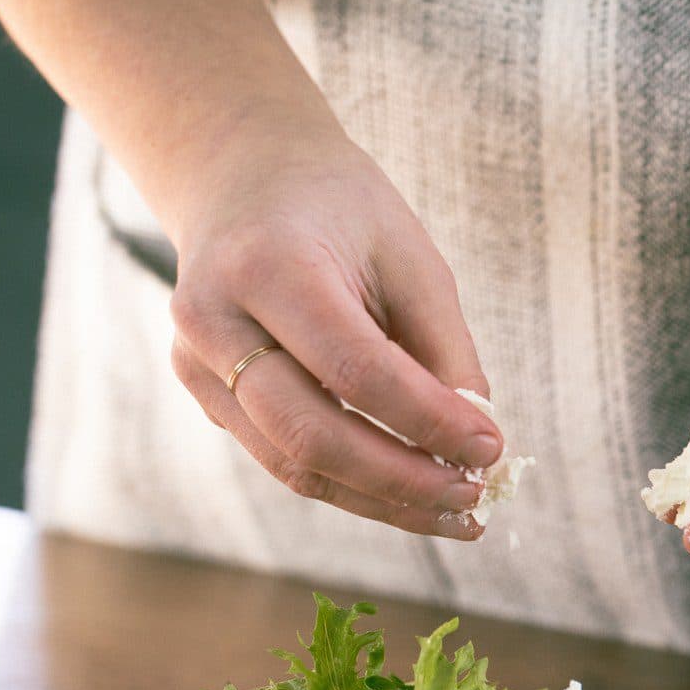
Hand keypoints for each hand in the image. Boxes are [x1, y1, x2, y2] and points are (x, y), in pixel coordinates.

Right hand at [166, 120, 500, 537]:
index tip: (492, 448)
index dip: (427, 420)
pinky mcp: (205, 395)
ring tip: (456, 513)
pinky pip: (283, 460)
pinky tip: (412, 496)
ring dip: (382, 501)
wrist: (240, 177)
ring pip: (293, 466)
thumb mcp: (408, 256)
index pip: (354, 368)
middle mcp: (214, 321)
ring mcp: (197, 364)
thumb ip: (442, 348)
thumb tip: (477, 443)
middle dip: (402, 481)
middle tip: (475, 497)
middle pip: (310, 434)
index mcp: (266, 265)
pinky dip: (354, 487)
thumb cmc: (338, 209)